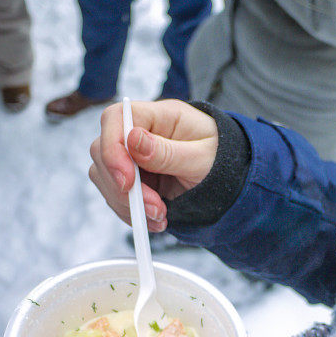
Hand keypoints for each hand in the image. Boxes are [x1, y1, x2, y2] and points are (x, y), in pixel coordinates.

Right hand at [89, 100, 217, 231]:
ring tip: (160, 217)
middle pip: (102, 151)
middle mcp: (140, 133)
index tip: (127, 181)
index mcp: (159, 116)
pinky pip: (116, 196)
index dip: (112, 149)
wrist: (232, 179)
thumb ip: (168, 152)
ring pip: (104, 177)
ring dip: (127, 203)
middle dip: (123, 187)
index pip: (116, 118)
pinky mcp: (134, 180)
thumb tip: (133, 140)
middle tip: (153, 208)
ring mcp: (134, 157)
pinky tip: (156, 220)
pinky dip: (132, 213)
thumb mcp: (202, 158)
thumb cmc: (223, 159)